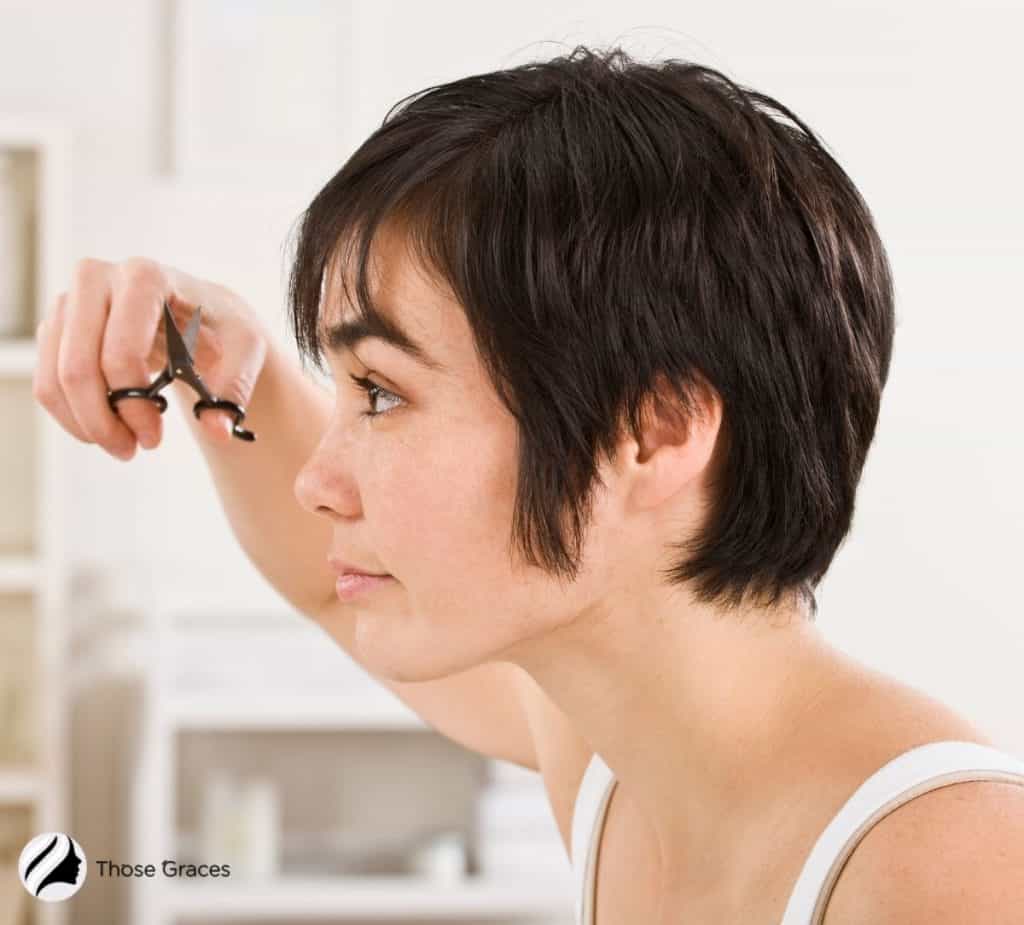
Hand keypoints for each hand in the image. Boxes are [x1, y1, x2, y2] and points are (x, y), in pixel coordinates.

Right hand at [33, 257, 269, 458]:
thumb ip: (234, 388)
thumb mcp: (246, 350)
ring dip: (86, 425)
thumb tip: (217, 429)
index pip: (121, 352)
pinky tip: (107, 428)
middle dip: (104, 422)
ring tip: (124, 445)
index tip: (155, 438)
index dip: (133, 404)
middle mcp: (97, 279)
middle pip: (79, 368)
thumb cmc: (221, 327)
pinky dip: (72, 417)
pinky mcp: (58, 326)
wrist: (199, 314)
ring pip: (55, 379)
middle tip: (133, 450)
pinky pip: (48, 383)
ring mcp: (70, 301)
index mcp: (145, 277)